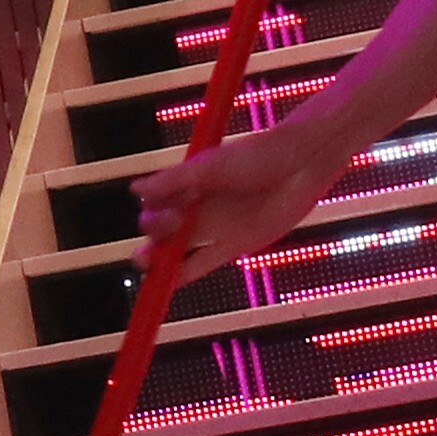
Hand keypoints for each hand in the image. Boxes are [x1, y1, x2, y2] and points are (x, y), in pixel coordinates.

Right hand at [141, 118, 337, 275]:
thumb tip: (134, 190)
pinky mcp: (236, 245)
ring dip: (161, 258)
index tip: (152, 219)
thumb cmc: (257, 156)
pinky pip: (203, 262)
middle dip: (153, 237)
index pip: (156, 206)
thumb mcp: (211, 167)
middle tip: (153, 239)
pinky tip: (169, 280)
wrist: (302, 163)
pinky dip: (185, 272)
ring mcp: (217, 228)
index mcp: (188, 185)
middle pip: (164, 230)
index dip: (150, 215)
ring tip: (147, 263)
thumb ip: (174, 181)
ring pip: (179, 248)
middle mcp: (199, 208)